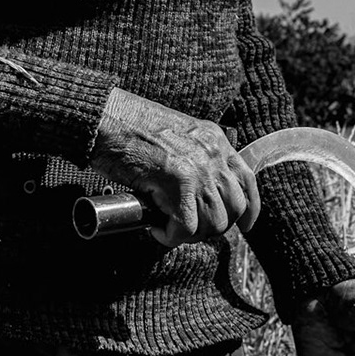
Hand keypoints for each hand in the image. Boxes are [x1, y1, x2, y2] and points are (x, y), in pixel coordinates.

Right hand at [88, 88, 260, 245]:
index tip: (244, 225)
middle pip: (233, 208)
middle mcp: (211, 154)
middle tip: (187, 227)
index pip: (247, 181)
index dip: (249, 210)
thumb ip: (195, 156)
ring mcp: (196, 169)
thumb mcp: (177, 135)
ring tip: (169, 227)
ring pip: (212, 222)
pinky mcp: (176, 185)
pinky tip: (157, 228)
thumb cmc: (130, 128)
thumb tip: (200, 192)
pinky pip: (186, 228)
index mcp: (214, 140)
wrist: (106, 119)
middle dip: (213, 226)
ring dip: (192, 234)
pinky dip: (172, 236)